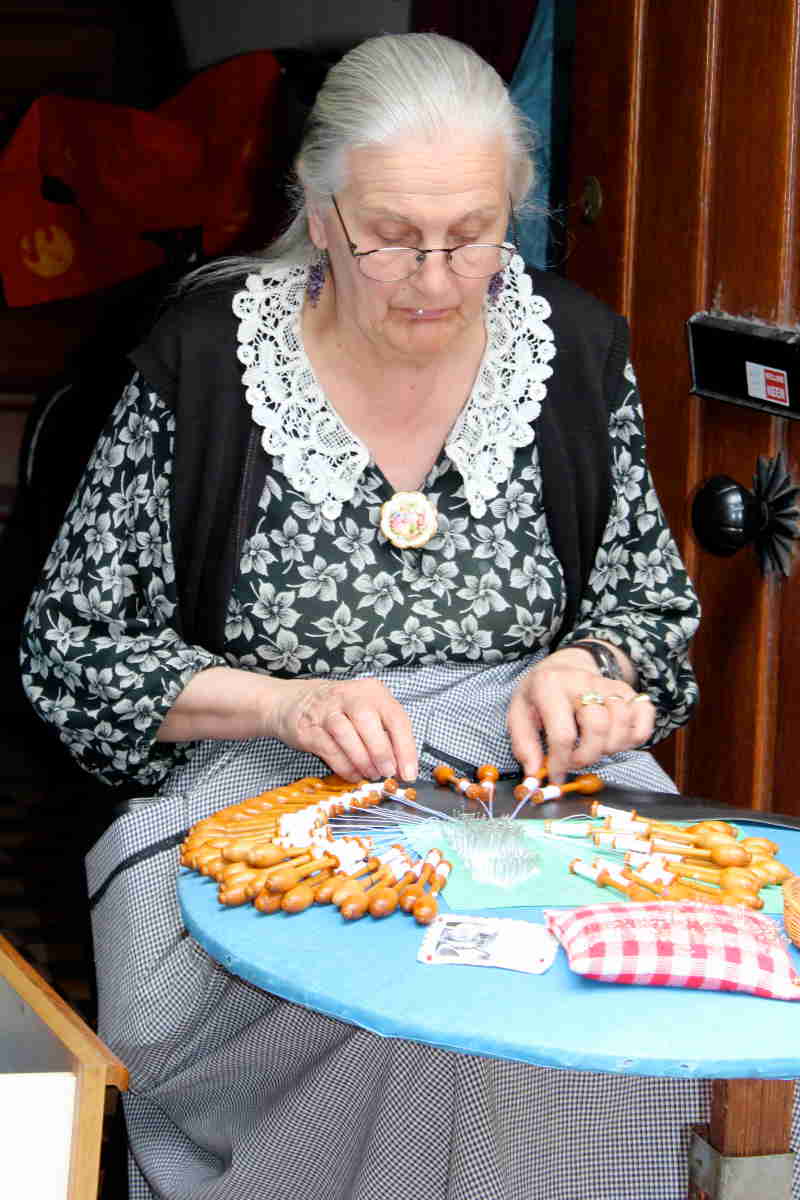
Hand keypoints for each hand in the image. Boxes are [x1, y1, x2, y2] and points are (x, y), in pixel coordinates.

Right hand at [269, 677, 417, 782]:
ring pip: (346, 734)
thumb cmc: (342, 710)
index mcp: (372, 691)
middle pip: (368, 720)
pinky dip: (344, 766)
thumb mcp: (368, 712)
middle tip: (387, 772)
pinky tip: (353, 775)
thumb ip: (386, 735)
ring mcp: (326, 710)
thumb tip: (402, 767)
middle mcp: (349, 695)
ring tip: (370, 774)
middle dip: (381, 751)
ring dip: (362, 759)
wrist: (296, 701)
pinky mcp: (309, 727)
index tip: (409, 773)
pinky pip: (329, 748)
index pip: (395, 717)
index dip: (405, 748)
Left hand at [507, 650, 654, 783]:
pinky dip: (635, 736)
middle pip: (598, 727)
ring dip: (610, 747)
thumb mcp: (519, 713)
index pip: (562, 734)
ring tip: (593, 748)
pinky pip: (645, 717)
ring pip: (622, 724)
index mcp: (550, 685)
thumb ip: (524, 745)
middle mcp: (583, 682)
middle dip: (587, 756)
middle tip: (575, 761)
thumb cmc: (541, 694)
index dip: (561, 763)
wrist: (565, 666)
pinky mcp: (629, 690)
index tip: (557, 777)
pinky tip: (615, 739)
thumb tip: (534, 775)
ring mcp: (609, 684)